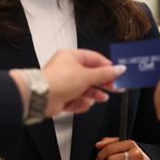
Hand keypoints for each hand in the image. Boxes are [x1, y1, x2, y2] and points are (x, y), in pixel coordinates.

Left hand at [10, 49, 125, 117]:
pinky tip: (84, 103)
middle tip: (115, 88)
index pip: (94, 59)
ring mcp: (64, 83)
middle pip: (90, 75)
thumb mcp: (87, 75)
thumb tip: (118, 69)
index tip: (117, 73)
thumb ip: (105, 74)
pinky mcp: (61, 97)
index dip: (107, 66)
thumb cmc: (57, 80)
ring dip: (93, 94)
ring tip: (101, 98)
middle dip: (102, 83)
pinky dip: (81, 102)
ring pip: (84, 89)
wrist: (41, 97)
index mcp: (71, 57)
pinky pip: (76, 99)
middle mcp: (67, 69)